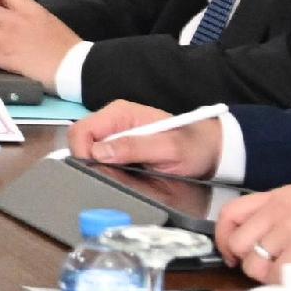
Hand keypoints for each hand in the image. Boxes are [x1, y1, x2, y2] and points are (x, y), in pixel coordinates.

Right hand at [71, 101, 219, 177]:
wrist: (211, 150)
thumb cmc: (193, 147)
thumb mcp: (169, 149)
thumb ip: (134, 147)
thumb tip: (98, 152)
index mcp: (120, 114)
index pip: (82, 130)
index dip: (83, 152)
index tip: (98, 170)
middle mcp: (112, 120)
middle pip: (80, 140)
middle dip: (88, 160)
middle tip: (110, 176)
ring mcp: (114, 133)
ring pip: (87, 149)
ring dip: (96, 165)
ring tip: (120, 176)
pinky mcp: (117, 146)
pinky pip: (98, 156)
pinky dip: (104, 167)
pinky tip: (121, 174)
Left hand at [213, 187, 290, 290]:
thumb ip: (279, 224)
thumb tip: (248, 246)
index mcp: (283, 196)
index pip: (231, 213)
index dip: (225, 238)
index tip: (232, 255)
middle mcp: (282, 207)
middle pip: (236, 243)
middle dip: (253, 264)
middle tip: (279, 271)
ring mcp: (290, 227)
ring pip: (252, 265)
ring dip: (273, 277)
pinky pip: (274, 279)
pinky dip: (290, 286)